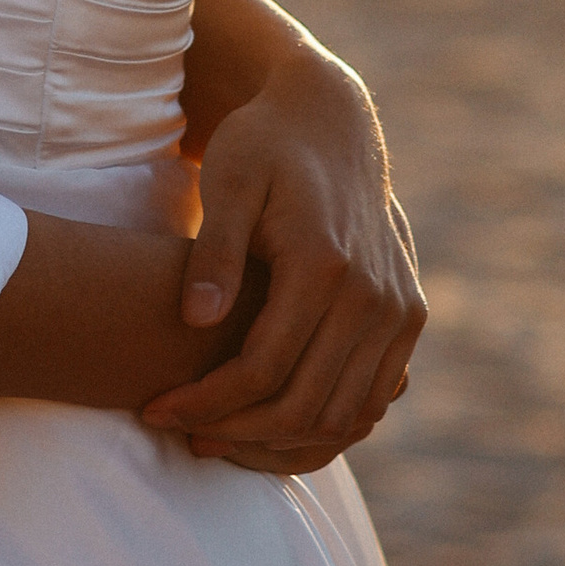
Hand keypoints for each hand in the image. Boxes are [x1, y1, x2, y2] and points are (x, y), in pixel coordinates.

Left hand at [141, 0, 424, 472]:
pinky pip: (373, 401)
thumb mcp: (226, 181)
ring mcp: (399, 310)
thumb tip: (196, 320)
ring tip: (220, 437)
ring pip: (345, 417)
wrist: (329, 121)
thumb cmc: (263, 147)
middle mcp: (374, 295)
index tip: (155, 411)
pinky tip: (268, 424)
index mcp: (325, 264)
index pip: (263, 369)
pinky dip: (324, 428)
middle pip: (304, 405)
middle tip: (182, 434)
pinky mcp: (408, 317)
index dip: (205, 402)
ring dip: (281, 444)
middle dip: (236, 433)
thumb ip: (214, 252)